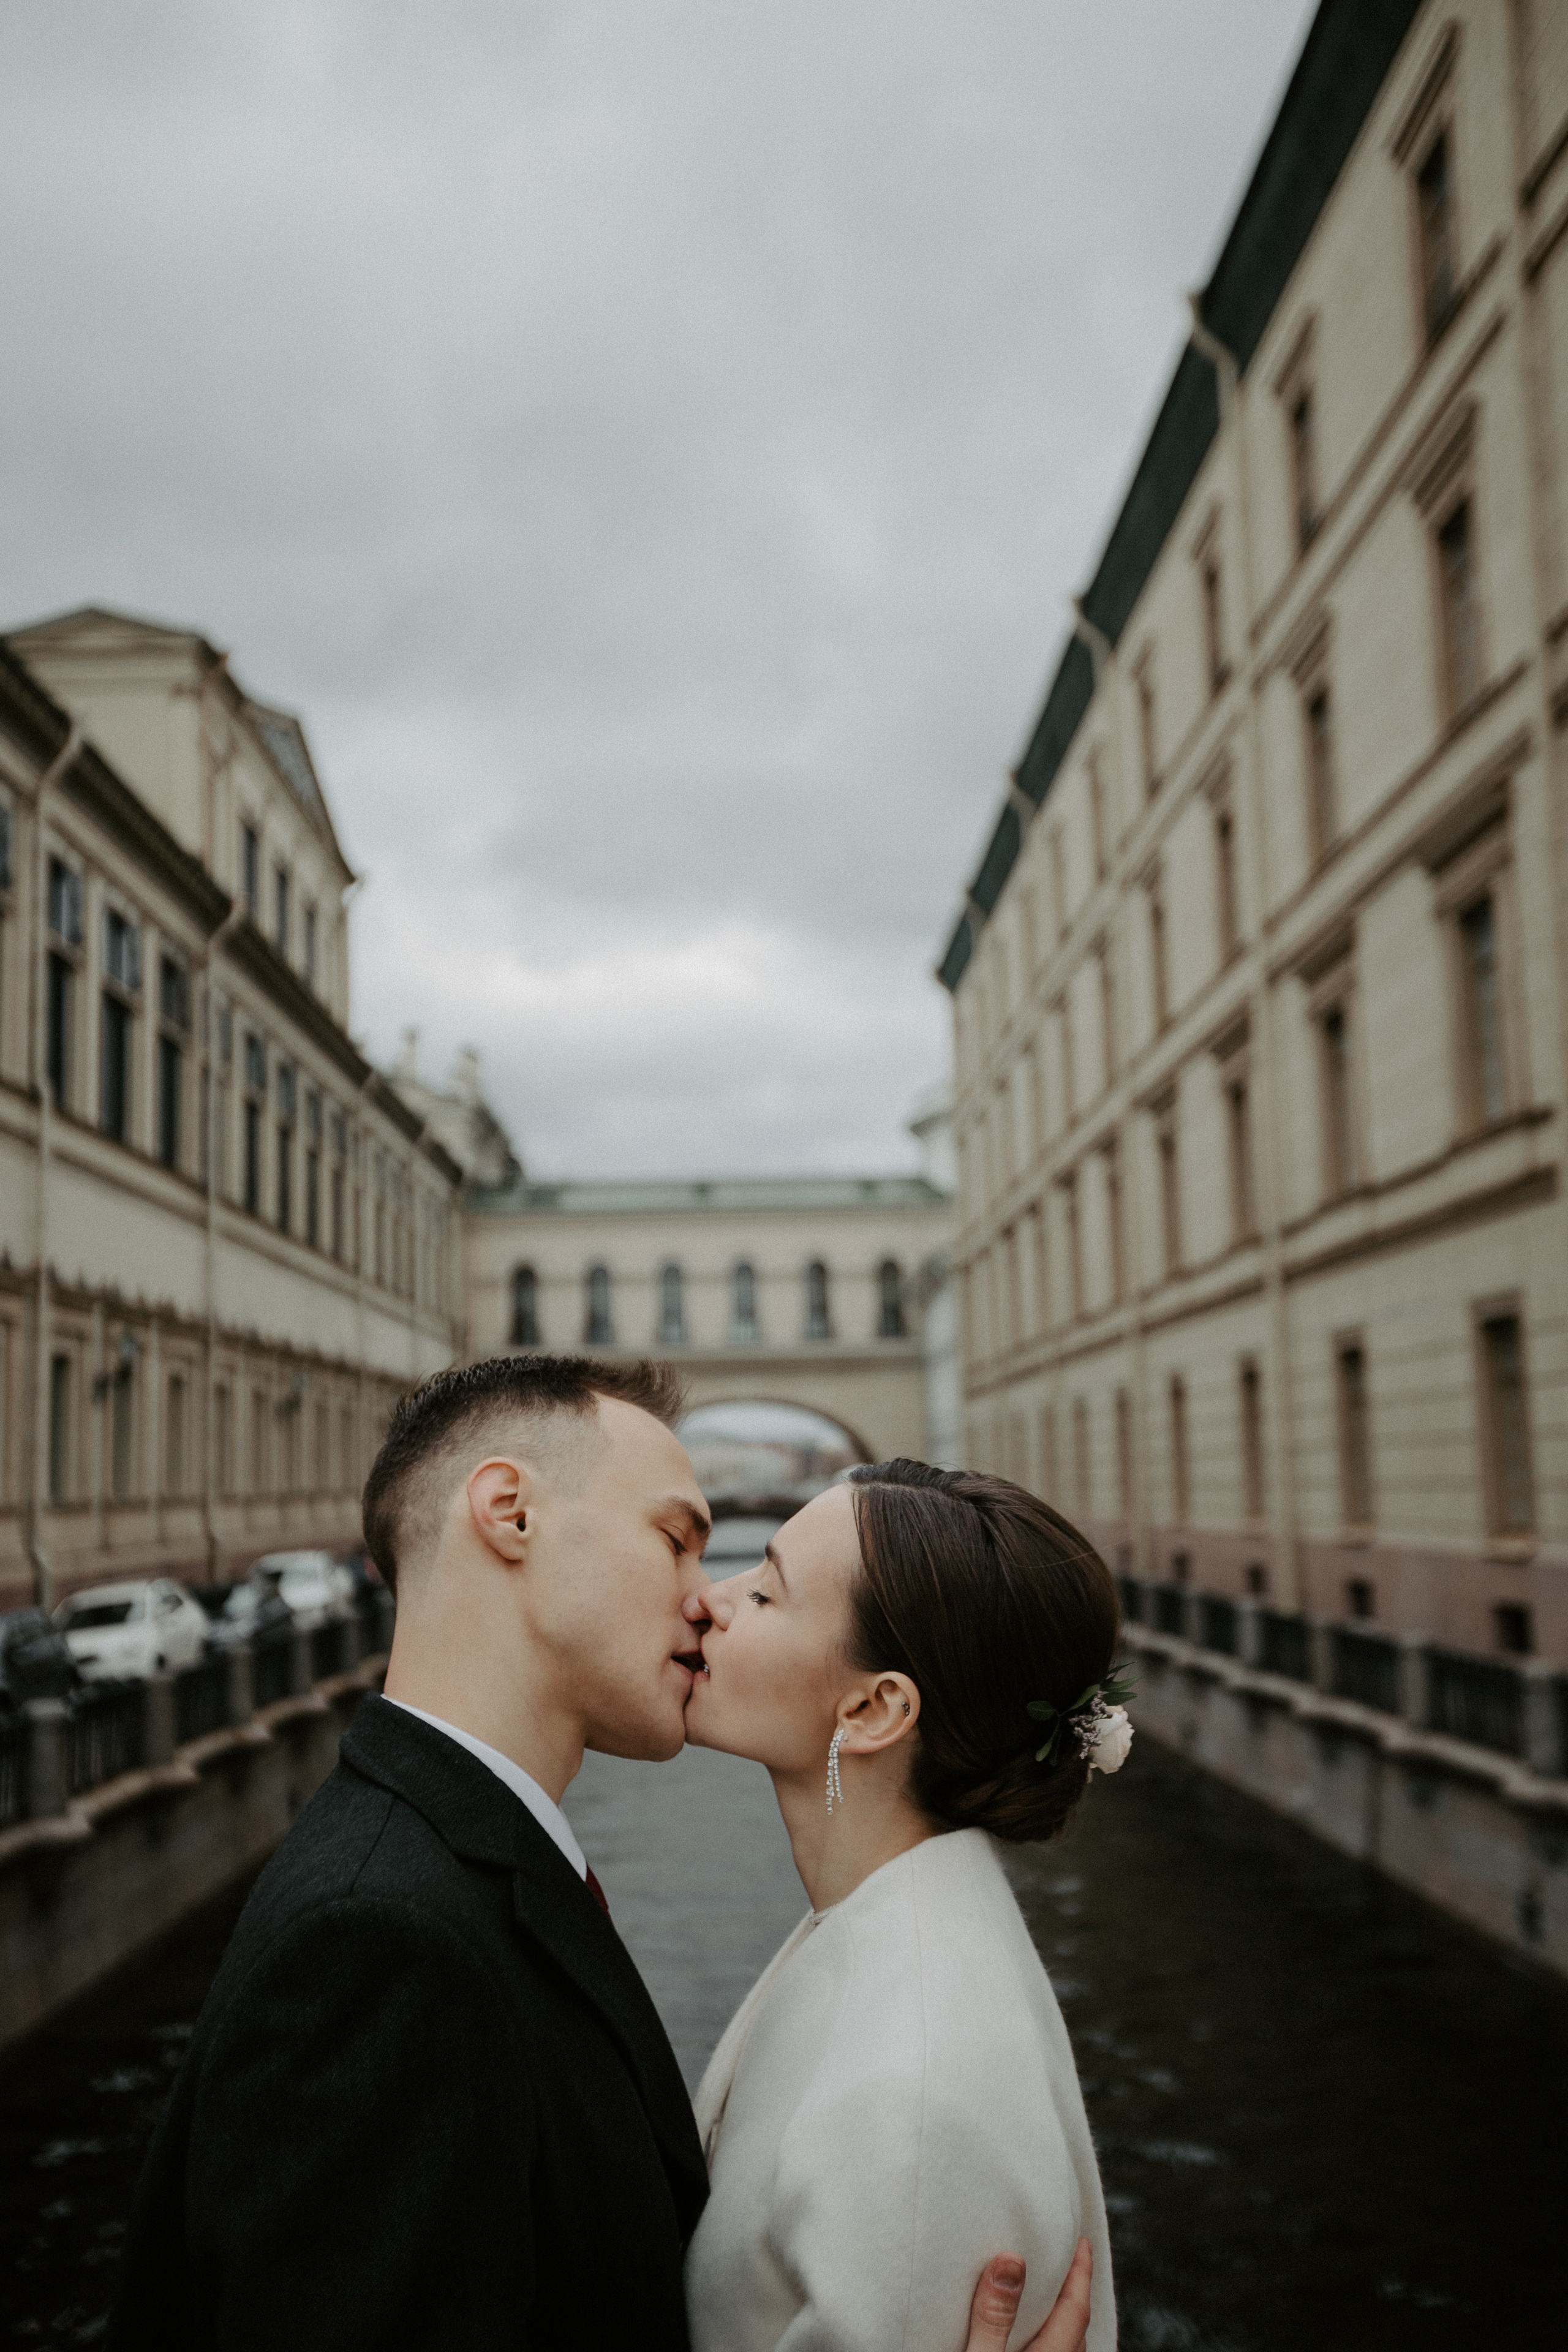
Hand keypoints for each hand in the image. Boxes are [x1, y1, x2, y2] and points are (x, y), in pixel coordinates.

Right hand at [962, 2236, 1091, 2351]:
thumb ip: (995, 2316)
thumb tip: (1010, 2260)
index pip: (1076, 2310)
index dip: (1081, 2273)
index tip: (1082, 2243)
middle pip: (1074, 2326)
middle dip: (1071, 2291)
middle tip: (1064, 2260)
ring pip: (1063, 2344)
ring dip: (1057, 2316)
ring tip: (1044, 2292)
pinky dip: (1044, 2335)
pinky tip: (1024, 2332)